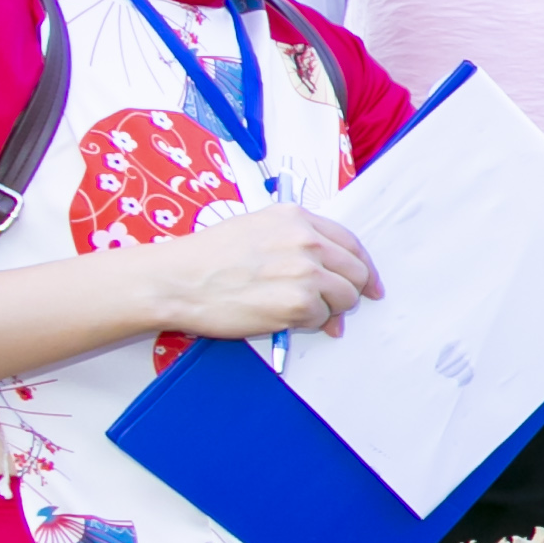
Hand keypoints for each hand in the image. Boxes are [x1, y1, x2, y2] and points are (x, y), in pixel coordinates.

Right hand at [147, 204, 381, 340]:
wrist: (176, 281)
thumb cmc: (207, 258)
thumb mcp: (255, 228)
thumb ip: (297, 243)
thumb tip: (326, 271)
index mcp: (297, 219)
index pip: (351, 242)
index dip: (362, 266)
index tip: (367, 282)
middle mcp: (307, 241)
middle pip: (356, 271)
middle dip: (349, 291)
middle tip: (334, 305)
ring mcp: (306, 272)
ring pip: (344, 297)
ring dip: (328, 310)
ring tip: (297, 310)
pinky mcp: (298, 303)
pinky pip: (320, 318)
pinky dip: (306, 323)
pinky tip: (281, 318)